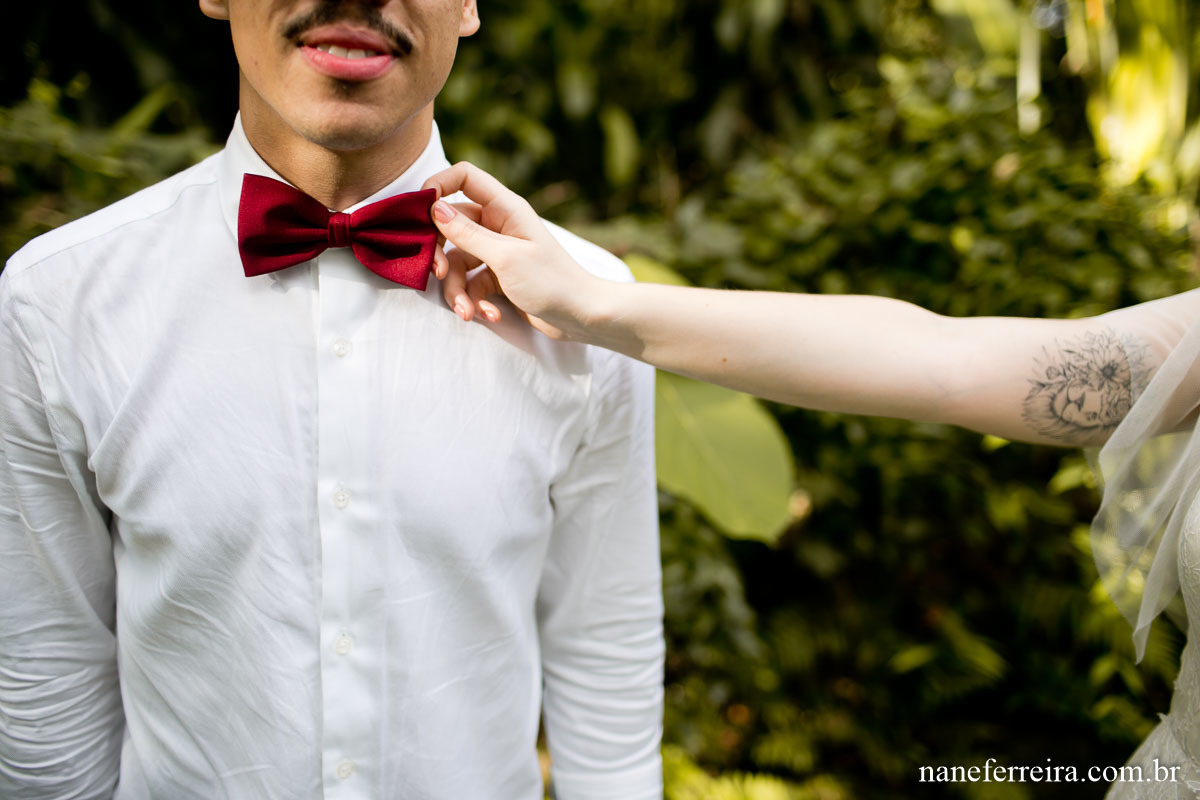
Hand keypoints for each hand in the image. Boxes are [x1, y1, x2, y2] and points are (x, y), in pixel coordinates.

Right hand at [422, 162, 602, 339]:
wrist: (582, 317)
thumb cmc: (552, 282)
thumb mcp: (505, 258)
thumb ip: (467, 234)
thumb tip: (434, 207)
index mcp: (504, 208)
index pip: (464, 176)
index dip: (438, 186)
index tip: (419, 212)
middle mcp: (498, 225)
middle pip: (450, 226)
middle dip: (440, 254)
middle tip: (438, 274)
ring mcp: (497, 252)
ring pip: (457, 262)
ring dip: (457, 291)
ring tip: (467, 312)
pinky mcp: (497, 278)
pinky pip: (471, 284)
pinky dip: (475, 302)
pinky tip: (490, 315)